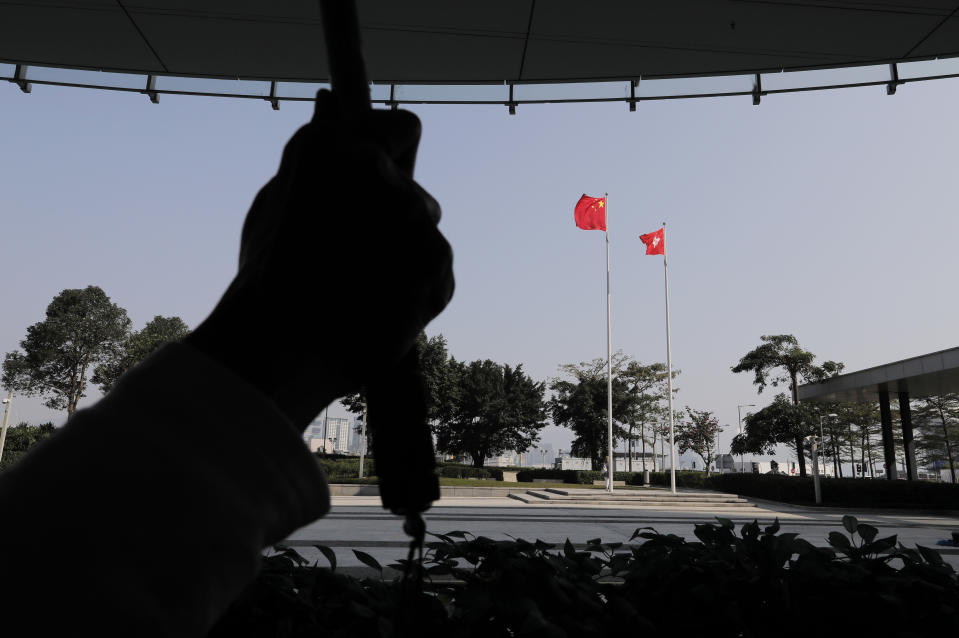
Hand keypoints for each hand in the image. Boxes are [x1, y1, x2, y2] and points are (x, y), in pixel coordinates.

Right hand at [187, 91, 453, 428]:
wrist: (281, 351)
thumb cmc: (267, 280)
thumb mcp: (276, 203)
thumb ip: (316, 152)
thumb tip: (331, 101)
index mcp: (333, 148)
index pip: (402, 127)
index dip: (394, 153)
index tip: (383, 177)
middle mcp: (381, 173)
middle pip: (412, 193)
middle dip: (392, 220)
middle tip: (355, 261)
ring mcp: (415, 217)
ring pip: (424, 233)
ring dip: (404, 255)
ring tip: (361, 290)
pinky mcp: (439, 261)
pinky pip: (436, 270)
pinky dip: (417, 289)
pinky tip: (380, 310)